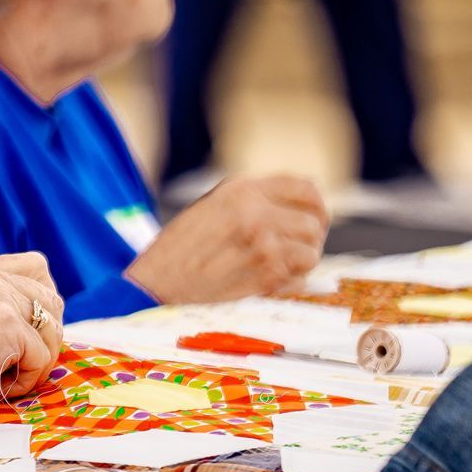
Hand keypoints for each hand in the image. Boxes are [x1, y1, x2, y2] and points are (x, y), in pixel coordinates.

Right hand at [0, 253, 64, 413]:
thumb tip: (5, 341)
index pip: (30, 267)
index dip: (38, 299)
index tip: (24, 332)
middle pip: (50, 294)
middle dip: (45, 333)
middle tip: (18, 362)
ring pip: (52, 326)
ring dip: (38, 358)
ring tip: (3, 380)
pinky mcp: (6, 325)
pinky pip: (41, 356)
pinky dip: (25, 380)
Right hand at [128, 175, 327, 304]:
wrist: (155, 280)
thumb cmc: (180, 246)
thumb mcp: (211, 206)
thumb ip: (251, 201)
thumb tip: (300, 208)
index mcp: (241, 189)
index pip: (305, 188)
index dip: (316, 206)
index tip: (315, 220)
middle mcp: (254, 211)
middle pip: (313, 223)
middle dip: (309, 241)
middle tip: (295, 252)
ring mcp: (262, 243)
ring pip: (311, 252)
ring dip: (301, 264)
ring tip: (280, 268)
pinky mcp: (264, 274)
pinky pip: (299, 278)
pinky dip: (291, 283)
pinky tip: (269, 282)